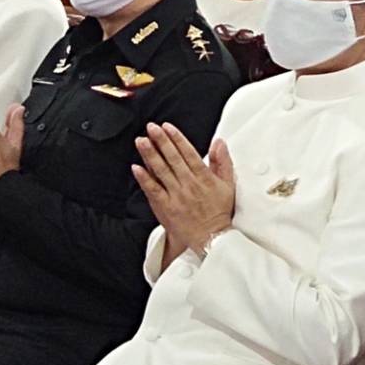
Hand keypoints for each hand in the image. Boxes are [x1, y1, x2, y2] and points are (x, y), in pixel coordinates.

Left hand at [132, 123, 235, 265]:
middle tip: (151, 127)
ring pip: (161, 171)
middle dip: (161, 141)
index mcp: (204, 177)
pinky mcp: (166, 207)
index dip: (177, 138)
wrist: (211, 237)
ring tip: (141, 141)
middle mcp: (189, 184)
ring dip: (150, 154)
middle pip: (173, 158)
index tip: (168, 127)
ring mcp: (176, 195)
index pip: (188, 153)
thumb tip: (219, 142)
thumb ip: (223, 162)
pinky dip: (144, 178)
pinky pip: (153, 190)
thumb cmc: (218, 211)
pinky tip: (137, 167)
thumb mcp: (228, 185)